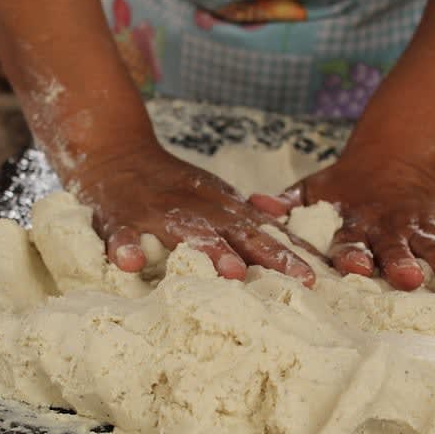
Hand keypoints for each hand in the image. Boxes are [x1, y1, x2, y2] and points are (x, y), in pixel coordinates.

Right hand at [71, 142, 320, 285]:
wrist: (114, 153)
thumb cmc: (167, 184)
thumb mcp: (211, 194)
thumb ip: (242, 215)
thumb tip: (283, 227)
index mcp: (218, 208)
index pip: (262, 231)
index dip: (292, 252)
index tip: (321, 276)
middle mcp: (194, 210)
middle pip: (238, 233)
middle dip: (271, 256)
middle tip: (301, 280)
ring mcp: (157, 214)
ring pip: (186, 233)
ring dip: (209, 251)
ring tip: (231, 272)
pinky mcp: (120, 219)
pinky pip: (122, 235)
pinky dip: (125, 247)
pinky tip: (129, 264)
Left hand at [250, 158, 434, 293]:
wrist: (389, 159)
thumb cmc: (341, 188)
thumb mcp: (311, 191)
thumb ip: (285, 204)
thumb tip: (254, 205)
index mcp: (352, 220)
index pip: (348, 238)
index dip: (350, 252)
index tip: (352, 267)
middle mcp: (385, 225)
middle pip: (393, 245)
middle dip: (401, 262)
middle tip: (409, 280)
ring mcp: (415, 225)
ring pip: (432, 244)